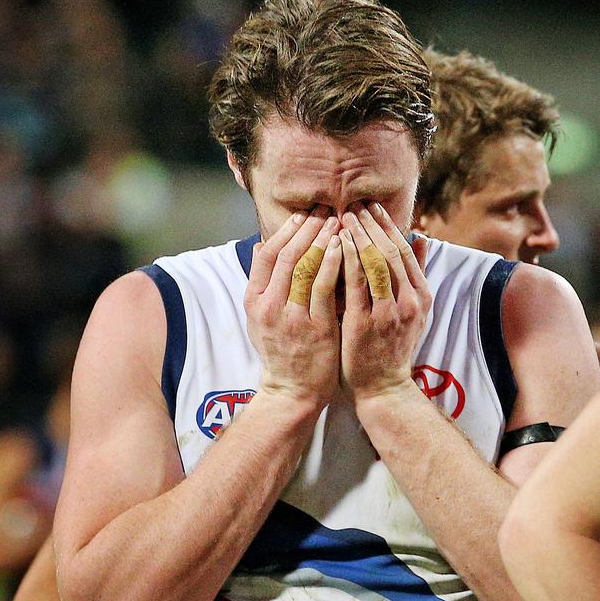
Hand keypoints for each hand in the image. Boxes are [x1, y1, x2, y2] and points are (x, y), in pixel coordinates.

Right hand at [244, 206, 342, 409]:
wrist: (292, 391)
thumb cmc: (281, 350)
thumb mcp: (259, 317)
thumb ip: (261, 282)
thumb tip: (262, 245)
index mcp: (254, 301)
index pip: (267, 255)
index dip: (286, 232)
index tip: (304, 215)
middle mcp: (269, 307)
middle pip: (289, 256)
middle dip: (309, 228)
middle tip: (327, 209)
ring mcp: (292, 318)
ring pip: (307, 267)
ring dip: (324, 239)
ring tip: (339, 221)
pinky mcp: (316, 328)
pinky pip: (326, 287)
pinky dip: (334, 263)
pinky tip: (345, 247)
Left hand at [339, 202, 430, 402]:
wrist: (382, 388)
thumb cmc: (391, 348)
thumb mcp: (414, 312)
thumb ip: (415, 275)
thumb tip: (421, 239)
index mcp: (421, 296)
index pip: (404, 250)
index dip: (387, 225)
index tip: (371, 207)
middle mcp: (408, 301)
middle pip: (389, 251)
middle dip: (370, 225)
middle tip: (352, 205)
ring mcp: (388, 312)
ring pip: (375, 262)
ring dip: (358, 236)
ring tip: (342, 217)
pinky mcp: (365, 323)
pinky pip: (356, 284)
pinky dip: (347, 260)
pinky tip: (336, 244)